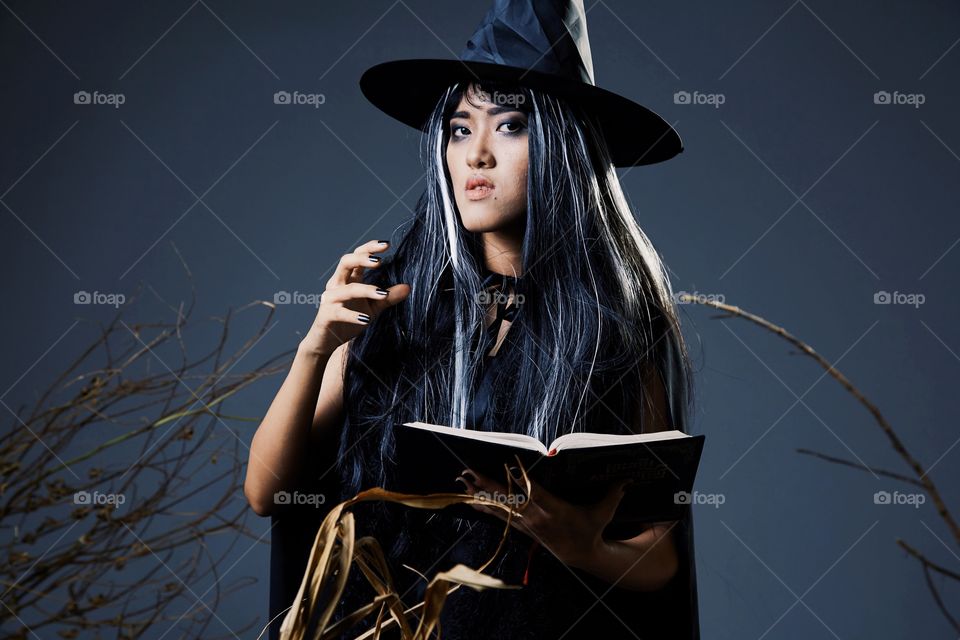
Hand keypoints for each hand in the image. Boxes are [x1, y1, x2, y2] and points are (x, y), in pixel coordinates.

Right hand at [301, 239, 409, 355]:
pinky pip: (339, 312)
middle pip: (346, 262)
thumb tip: (408, 287)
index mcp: (347, 279)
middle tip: (380, 261)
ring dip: (366, 290)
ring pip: (347, 289)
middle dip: (362, 258)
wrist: (326, 342)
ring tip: (383, 293)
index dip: (369, 249)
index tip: (387, 244)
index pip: (357, 257)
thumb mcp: (372, 308)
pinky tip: (366, 319)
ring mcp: (330, 299)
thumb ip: (387, 297)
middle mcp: (337, 285)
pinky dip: (353, 315)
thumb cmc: (348, 321)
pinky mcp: (326, 315)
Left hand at [457, 467, 628, 568]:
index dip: (524, 479)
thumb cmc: (592, 529)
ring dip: (479, 494)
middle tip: (469, 472)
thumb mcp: (605, 512)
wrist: (582, 554)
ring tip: (461, 482)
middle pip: (508, 499)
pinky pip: (500, 515)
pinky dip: (484, 507)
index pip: (536, 491)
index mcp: (555, 510)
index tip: (511, 463)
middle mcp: (536, 517)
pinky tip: (469, 500)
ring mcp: (527, 523)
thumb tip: (626, 479)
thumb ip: (613, 495)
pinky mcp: (523, 527)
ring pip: (499, 507)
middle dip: (488, 485)